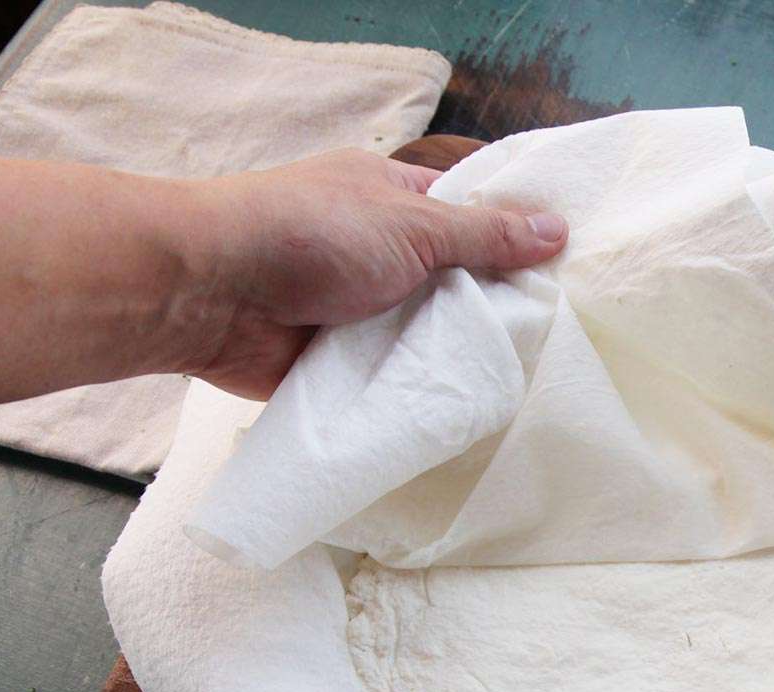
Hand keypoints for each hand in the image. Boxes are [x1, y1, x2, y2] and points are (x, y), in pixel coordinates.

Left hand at [189, 145, 567, 398]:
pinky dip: (418, 392)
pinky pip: (393, 379)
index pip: (467, 216)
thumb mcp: (412, 225)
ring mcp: (358, 309)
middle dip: (490, 309)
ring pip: (426, 335)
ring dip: (454, 355)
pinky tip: (468, 410)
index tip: (565, 273)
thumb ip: (484, 235)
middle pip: (453, 283)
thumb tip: (556, 229)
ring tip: (524, 379)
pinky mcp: (340, 362)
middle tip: (555, 337)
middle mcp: (377, 253)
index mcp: (390, 199)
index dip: (513, 241)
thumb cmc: (306, 235)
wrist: (208, 295)